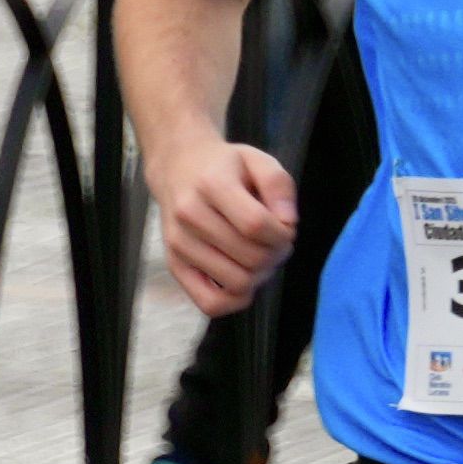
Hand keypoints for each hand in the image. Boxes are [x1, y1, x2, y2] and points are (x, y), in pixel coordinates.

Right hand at [151, 130, 299, 317]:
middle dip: (276, 255)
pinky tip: (245, 281)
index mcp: (212, 184)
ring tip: (260, 256)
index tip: (286, 228)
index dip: (282, 234)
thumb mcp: (258, 160)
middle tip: (276, 243)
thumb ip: (280, 186)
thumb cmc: (224, 167)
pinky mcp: (175, 265)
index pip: (256, 225)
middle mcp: (189, 214)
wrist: (177, 169)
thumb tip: (288, 224)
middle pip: (250, 257)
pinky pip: (210, 303)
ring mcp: (179, 243)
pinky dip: (235, 300)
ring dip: (260, 276)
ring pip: (236, 282)